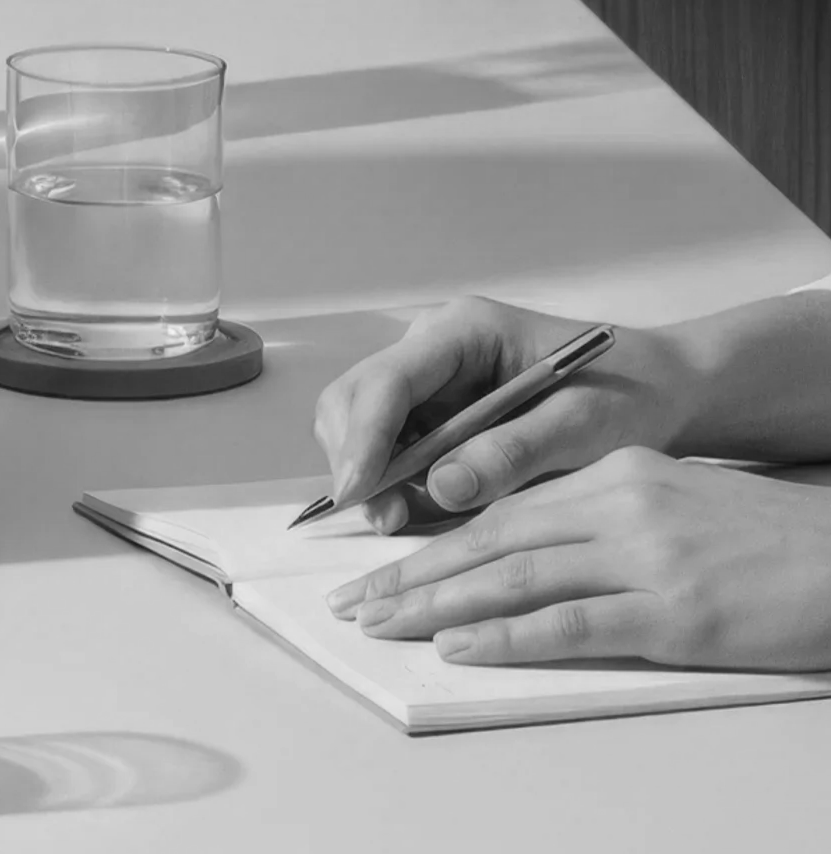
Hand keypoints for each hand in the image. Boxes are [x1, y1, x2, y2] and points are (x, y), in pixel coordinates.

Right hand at [313, 296, 698, 532]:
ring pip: (358, 426)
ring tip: (402, 518)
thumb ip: (512, 452)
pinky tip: (417, 507)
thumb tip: (439, 488)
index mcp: (464, 332)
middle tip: (382, 518)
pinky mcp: (432, 413)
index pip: (387, 380)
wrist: (661, 394)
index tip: (360, 493)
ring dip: (369, 475)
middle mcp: (432, 349)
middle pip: (353, 399)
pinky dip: (390, 481)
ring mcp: (427, 381)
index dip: (364, 438)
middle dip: (356, 459)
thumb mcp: (583, 427)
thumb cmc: (631, 397)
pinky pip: (386, 447)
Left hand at [324, 448, 830, 670]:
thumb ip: (597, 522)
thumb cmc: (767, 543)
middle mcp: (621, 505)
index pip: (502, 510)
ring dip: (437, 603)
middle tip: (354, 601)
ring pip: (515, 576)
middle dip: (413, 573)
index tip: (380, 568)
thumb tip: (518, 556)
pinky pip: (571, 622)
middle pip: (491, 539)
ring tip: (383, 624)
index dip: (432, 541)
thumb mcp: (672, 507)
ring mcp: (647, 557)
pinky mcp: (676, 610)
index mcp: (616, 476)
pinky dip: (506, 634)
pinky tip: (459, 646)